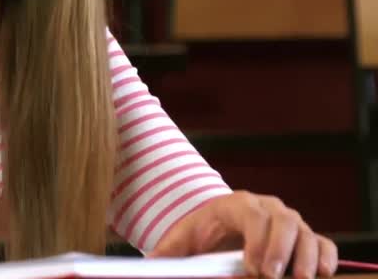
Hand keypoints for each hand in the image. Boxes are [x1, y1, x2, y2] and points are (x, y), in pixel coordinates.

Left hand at [149, 191, 337, 278]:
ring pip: (308, 233)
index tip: (252, 268)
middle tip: (271, 277)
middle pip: (286, 222)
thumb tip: (149, 263)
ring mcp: (290, 223)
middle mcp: (269, 209)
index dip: (257, 241)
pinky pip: (324, 244)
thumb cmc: (200, 233)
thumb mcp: (181, 240)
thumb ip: (167, 252)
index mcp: (237, 204)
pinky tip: (320, 275)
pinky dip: (327, 258)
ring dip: (307, 259)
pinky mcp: (305, 238)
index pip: (254, 215)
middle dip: (280, 251)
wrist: (218, 227)